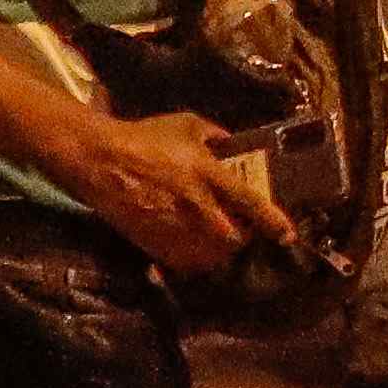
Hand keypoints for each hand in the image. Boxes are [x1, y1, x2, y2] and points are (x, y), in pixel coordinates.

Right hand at [60, 112, 258, 283]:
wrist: (99, 159)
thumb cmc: (144, 137)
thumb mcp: (186, 125)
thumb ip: (217, 136)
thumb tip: (234, 145)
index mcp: (209, 175)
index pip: (252, 205)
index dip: (275, 223)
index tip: (287, 235)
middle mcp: (197, 207)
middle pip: (235, 239)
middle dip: (243, 238)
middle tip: (242, 230)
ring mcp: (175, 228)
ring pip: (212, 256)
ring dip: (220, 251)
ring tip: (217, 240)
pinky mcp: (153, 243)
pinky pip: (184, 263)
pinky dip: (194, 260)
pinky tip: (193, 248)